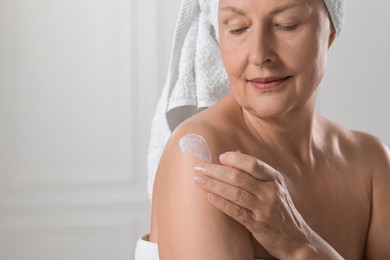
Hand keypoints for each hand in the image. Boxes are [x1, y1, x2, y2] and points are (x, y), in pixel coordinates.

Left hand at [193, 151, 318, 258]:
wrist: (296, 239)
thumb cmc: (280, 209)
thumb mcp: (274, 187)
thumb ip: (255, 171)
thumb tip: (234, 153)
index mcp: (274, 179)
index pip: (253, 163)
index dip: (234, 159)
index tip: (220, 157)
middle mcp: (270, 192)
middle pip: (239, 177)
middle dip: (215, 170)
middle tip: (199, 167)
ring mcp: (264, 209)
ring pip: (235, 193)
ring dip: (213, 185)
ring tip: (198, 179)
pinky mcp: (257, 225)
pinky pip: (236, 212)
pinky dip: (221, 203)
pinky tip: (209, 197)